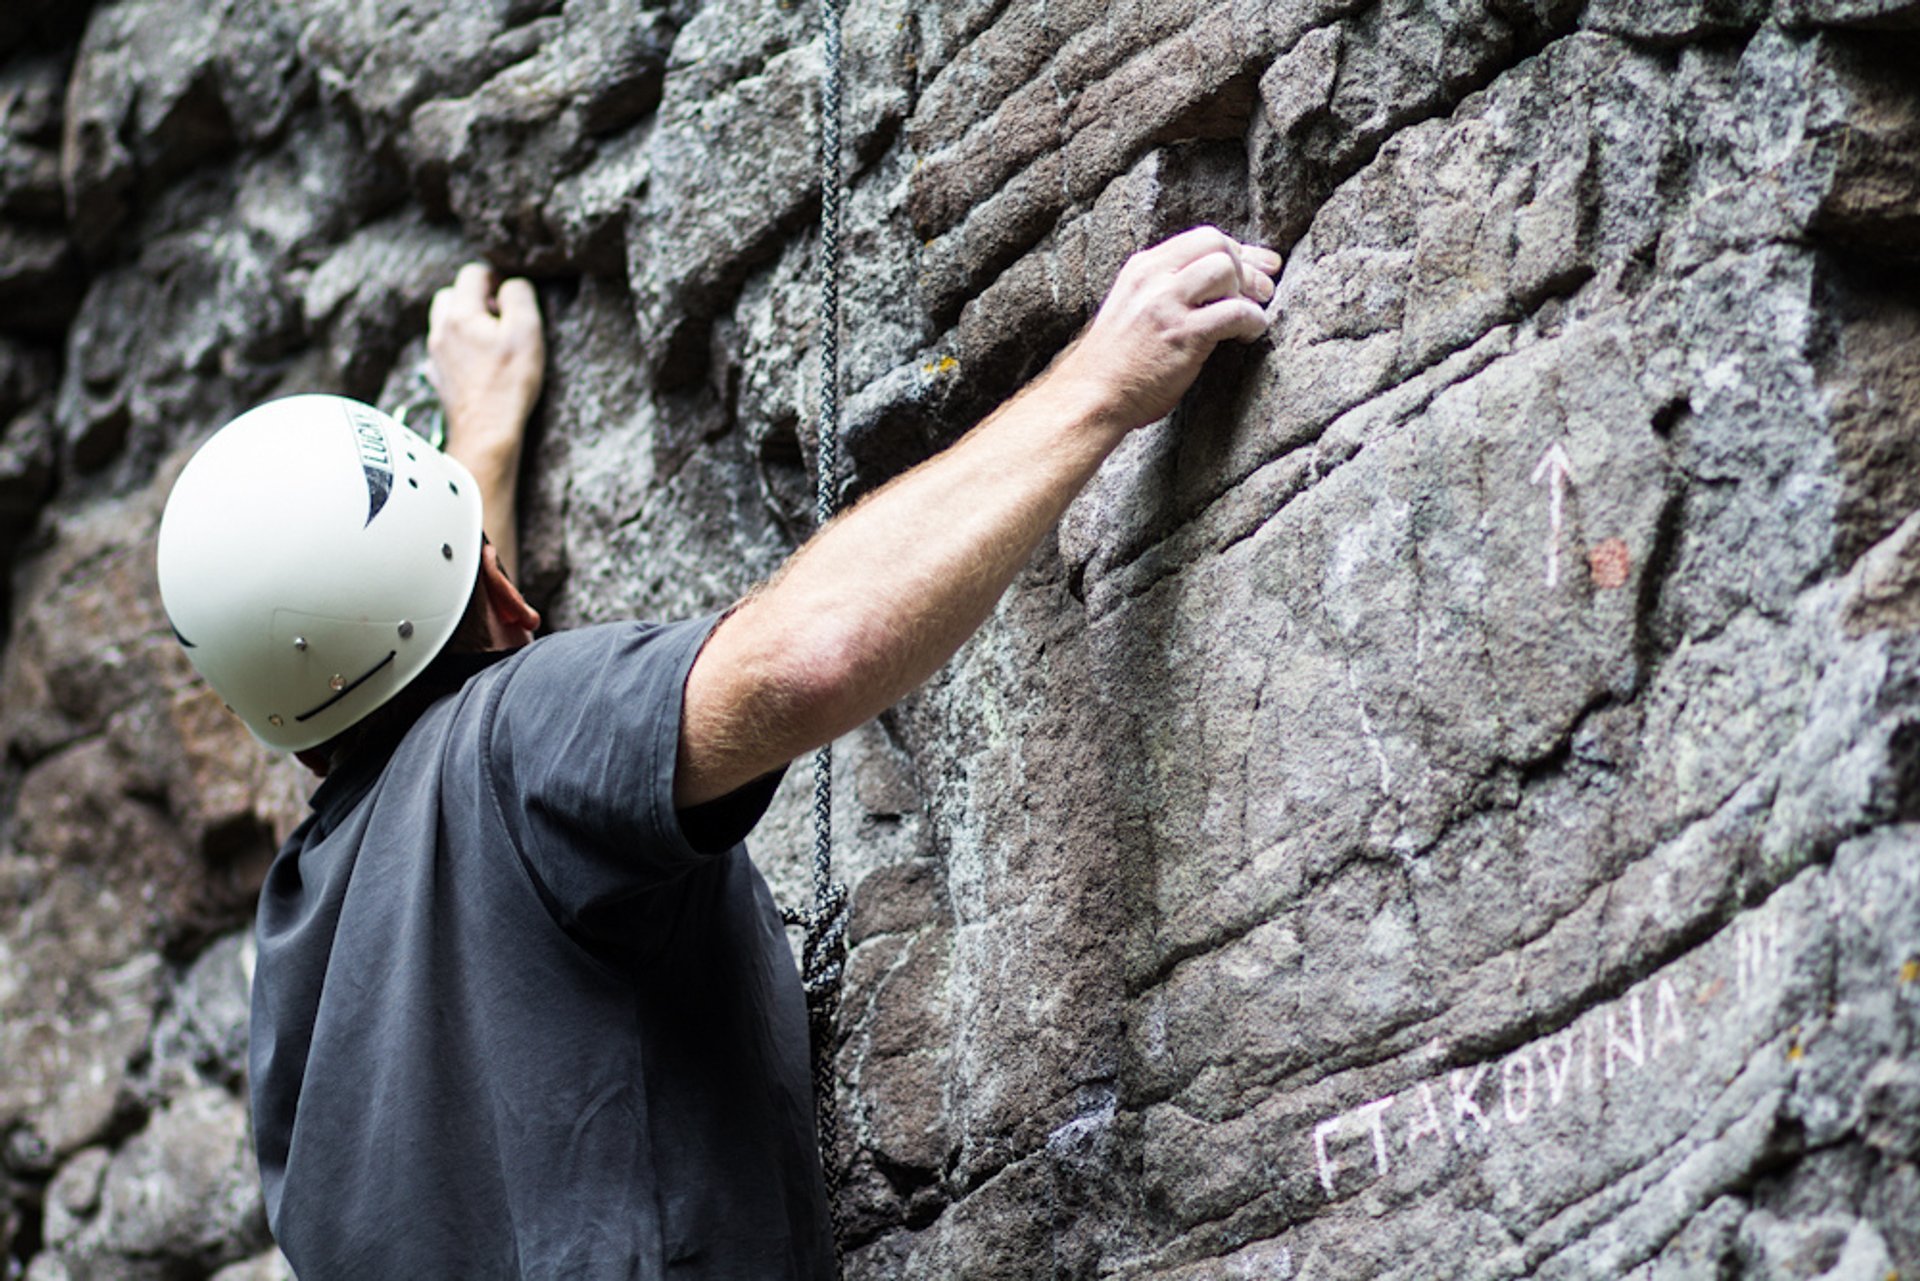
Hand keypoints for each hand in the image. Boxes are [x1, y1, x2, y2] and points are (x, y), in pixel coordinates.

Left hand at [428, 263, 544, 482]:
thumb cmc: (508, 382)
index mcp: (461, 314)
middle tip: (500, 318)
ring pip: (444, 321)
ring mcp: (436, 354)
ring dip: (465, 322)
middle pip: (451, 295)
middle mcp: (441, 329)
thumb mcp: (527, 331)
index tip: (510, 297)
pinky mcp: (437, 376)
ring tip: (490, 340)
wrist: (486, 431)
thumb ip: (519, 296)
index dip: (495, 278)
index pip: (472, 274)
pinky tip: (478, 363)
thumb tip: (512, 285)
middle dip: (475, 298)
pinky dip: (458, 346)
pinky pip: (443, 348)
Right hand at [1049, 226, 1277, 434]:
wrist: (1093, 396)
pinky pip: (1235, 312)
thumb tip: (1214, 281)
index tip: (1257, 265)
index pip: (1200, 239)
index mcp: (1142, 268)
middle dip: (1246, 266)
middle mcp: (1153, 278)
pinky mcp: (1182, 334)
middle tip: (1261, 291)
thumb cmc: (1117, 362)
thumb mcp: (1132, 307)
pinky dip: (1253, 321)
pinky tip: (1249, 334)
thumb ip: (1164, 289)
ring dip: (1249, 292)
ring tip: (1252, 316)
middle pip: (1216, 244)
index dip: (1236, 250)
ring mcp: (1166, 304)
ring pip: (1225, 269)